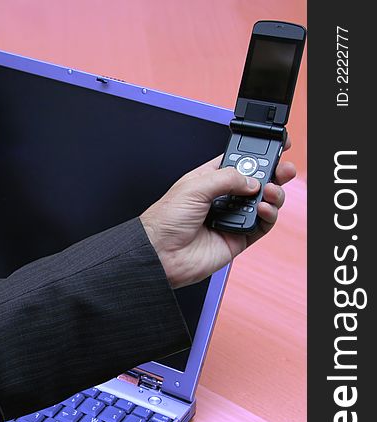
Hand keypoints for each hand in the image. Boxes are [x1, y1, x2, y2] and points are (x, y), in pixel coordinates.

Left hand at [140, 140, 295, 288]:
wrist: (159, 254)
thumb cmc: (164, 222)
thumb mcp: (194, 187)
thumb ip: (227, 178)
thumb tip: (252, 180)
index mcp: (208, 180)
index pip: (239, 162)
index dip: (257, 154)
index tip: (275, 146)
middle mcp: (222, 198)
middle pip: (256, 181)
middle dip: (273, 173)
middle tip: (283, 169)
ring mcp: (231, 218)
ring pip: (264, 202)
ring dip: (273, 194)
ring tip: (270, 190)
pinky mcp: (238, 238)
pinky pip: (262, 225)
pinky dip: (269, 215)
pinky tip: (263, 208)